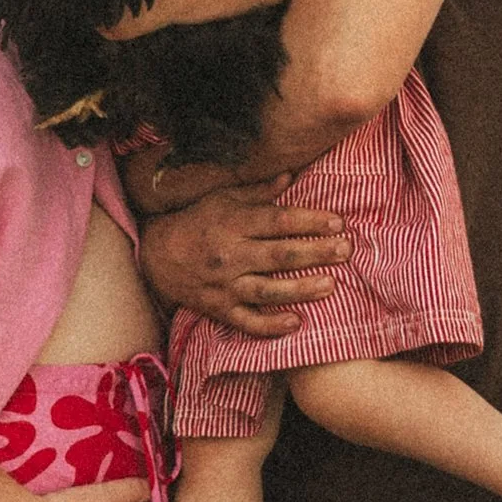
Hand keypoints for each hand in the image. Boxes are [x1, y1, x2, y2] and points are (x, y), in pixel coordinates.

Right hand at [143, 181, 348, 336]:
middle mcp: (230, 255)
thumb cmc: (196, 222)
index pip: (277, 221)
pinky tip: (296, 323)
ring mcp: (224, 285)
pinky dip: (271, 325)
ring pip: (268, 290)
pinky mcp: (219, 309)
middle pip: (279, 255)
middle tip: (346, 250)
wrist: (156, 256)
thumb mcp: (222, 199)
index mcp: (233, 223)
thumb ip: (258, 192)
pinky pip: (247, 321)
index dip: (309, 221)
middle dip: (315, 253)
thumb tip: (291, 175)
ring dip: (301, 289)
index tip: (337, 222)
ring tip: (331, 285)